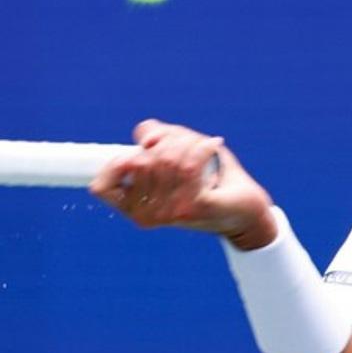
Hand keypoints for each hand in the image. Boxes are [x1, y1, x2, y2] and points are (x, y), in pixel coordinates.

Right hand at [89, 119, 277, 249]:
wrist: (247, 209)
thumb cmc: (210, 180)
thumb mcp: (176, 153)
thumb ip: (155, 138)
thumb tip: (146, 137)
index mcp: (134, 208)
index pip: (101, 187)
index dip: (119, 161)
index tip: (146, 149)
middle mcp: (146, 215)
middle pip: (140, 160)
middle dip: (166, 142)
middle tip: (188, 143)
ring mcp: (169, 213)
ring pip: (165, 158)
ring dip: (187, 142)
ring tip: (203, 145)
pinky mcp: (193, 207)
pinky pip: (188, 164)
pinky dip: (201, 147)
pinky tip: (213, 145)